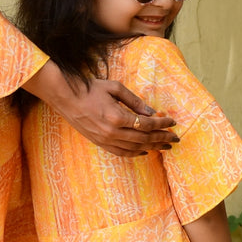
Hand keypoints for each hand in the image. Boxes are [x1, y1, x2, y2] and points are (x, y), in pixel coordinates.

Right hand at [23, 63, 177, 157]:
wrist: (66, 98)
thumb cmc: (90, 89)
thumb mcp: (115, 88)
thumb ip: (134, 101)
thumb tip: (151, 112)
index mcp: (116, 117)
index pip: (146, 124)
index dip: (162, 124)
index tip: (173, 122)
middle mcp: (112, 132)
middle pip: (143, 139)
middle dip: (162, 138)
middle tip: (175, 138)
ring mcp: (105, 140)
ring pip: (134, 148)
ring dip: (152, 147)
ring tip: (165, 146)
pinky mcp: (100, 143)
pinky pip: (121, 152)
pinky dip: (135, 153)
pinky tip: (145, 151)